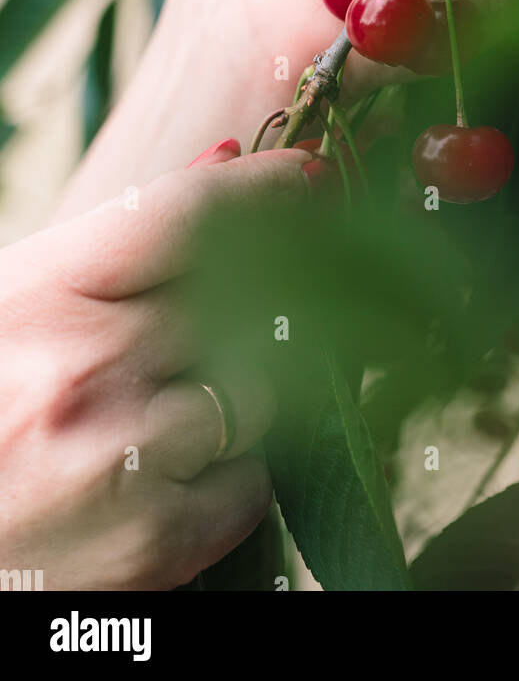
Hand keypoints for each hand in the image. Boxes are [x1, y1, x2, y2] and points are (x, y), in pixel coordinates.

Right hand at [1, 143, 307, 587]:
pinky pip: (254, 482)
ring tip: (162, 417)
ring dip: (233, 399)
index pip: (186, 214)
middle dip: (257, 301)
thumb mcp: (26, 300)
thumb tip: (227, 157)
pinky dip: (227, 478)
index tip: (309, 175)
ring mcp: (123, 457)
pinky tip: (166, 479)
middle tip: (235, 317)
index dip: (264, 187)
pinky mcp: (155, 541)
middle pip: (242, 299)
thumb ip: (124, 237)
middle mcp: (86, 367)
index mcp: (44, 295)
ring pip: (257, 391)